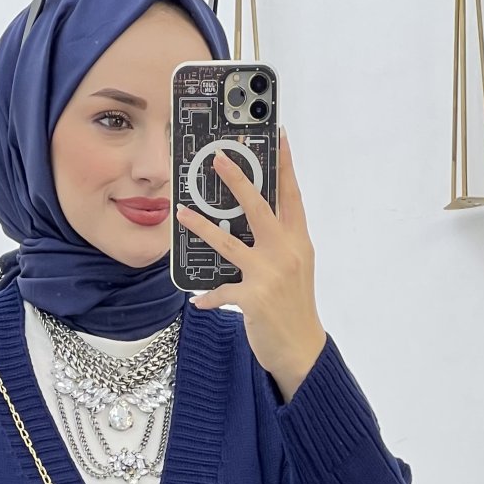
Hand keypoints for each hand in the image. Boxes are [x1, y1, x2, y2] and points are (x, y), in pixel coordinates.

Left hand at [176, 130, 327, 398]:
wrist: (302, 349)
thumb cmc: (295, 306)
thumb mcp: (296, 267)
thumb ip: (279, 242)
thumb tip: (256, 222)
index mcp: (298, 241)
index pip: (292, 195)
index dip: (284, 164)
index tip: (278, 135)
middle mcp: (286, 252)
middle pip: (259, 207)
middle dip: (237, 179)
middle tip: (218, 157)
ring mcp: (270, 274)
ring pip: (230, 242)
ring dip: (202, 226)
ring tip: (181, 212)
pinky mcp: (253, 298)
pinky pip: (222, 291)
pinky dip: (208, 296)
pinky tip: (197, 300)